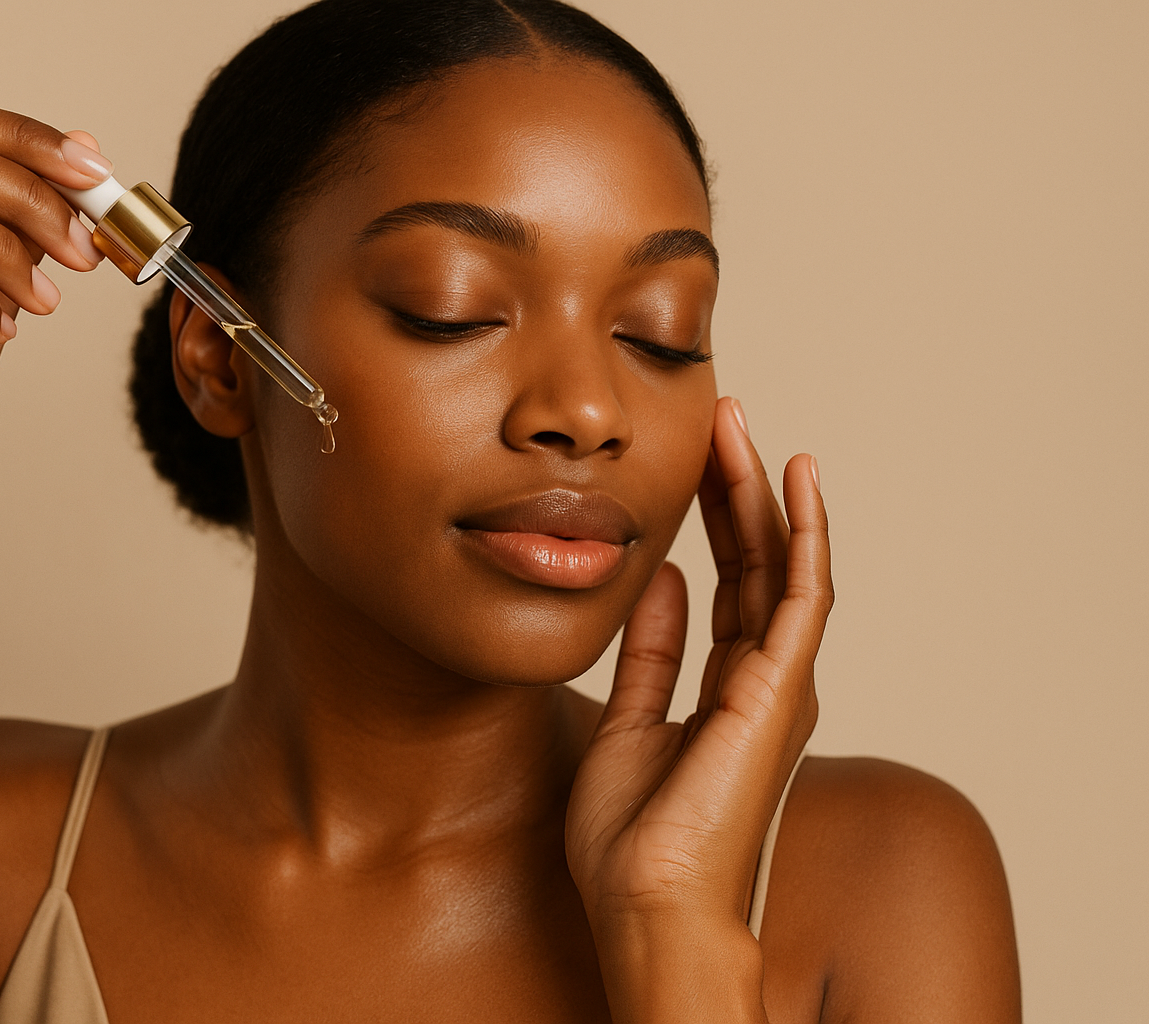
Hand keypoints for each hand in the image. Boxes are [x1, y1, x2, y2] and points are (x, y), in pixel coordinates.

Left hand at [566, 396, 831, 942]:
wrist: (647, 905)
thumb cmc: (634, 840)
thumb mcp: (627, 723)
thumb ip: (653, 652)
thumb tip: (660, 579)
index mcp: (728, 689)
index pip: (730, 580)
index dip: (714, 515)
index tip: (693, 456)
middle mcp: (763, 679)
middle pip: (757, 560)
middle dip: (737, 485)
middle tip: (719, 416)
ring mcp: (779, 683)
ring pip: (781, 562)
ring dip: (762, 491)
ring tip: (739, 426)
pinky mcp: (781, 688)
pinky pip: (802, 593)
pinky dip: (804, 531)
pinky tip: (794, 476)